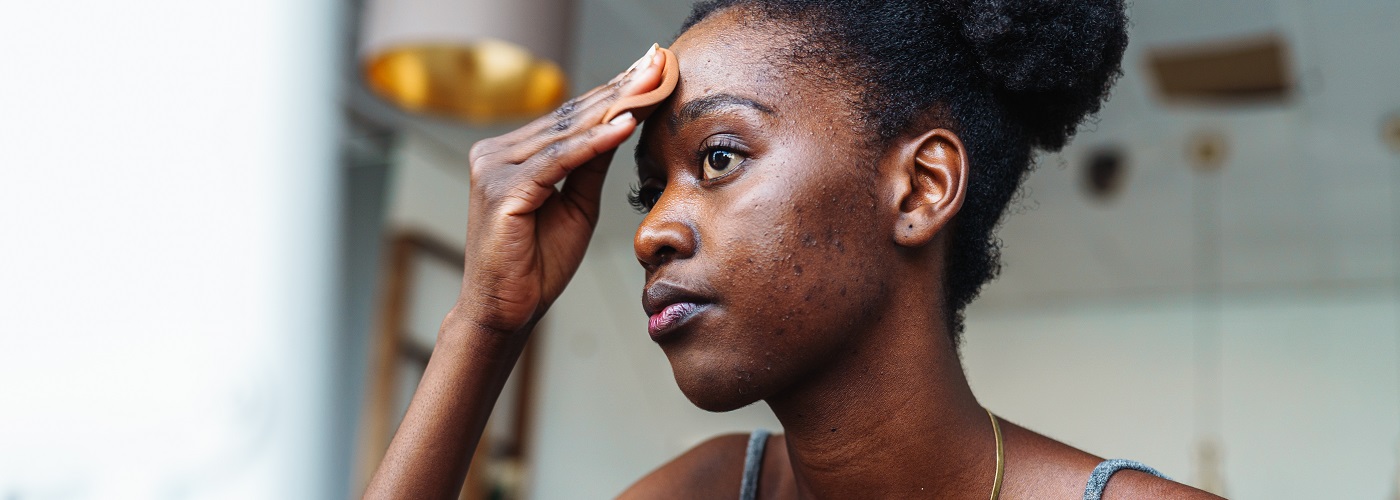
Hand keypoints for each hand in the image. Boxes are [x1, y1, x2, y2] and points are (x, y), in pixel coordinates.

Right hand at [458, 46, 666, 334]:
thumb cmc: (537, 265)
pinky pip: (558, 160)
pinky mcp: (502, 190)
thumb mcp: (576, 205)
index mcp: (509, 155)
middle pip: (569, 117)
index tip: (650, 71)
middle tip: (658, 64)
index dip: (612, 93)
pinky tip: (625, 125)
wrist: (507, 311)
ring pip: (566, 132)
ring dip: (613, 107)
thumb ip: (591, 165)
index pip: (569, 118)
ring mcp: (493, 169)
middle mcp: (494, 154)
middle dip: (618, 90)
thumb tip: (622, 122)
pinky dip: (594, 142)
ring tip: (651, 86)